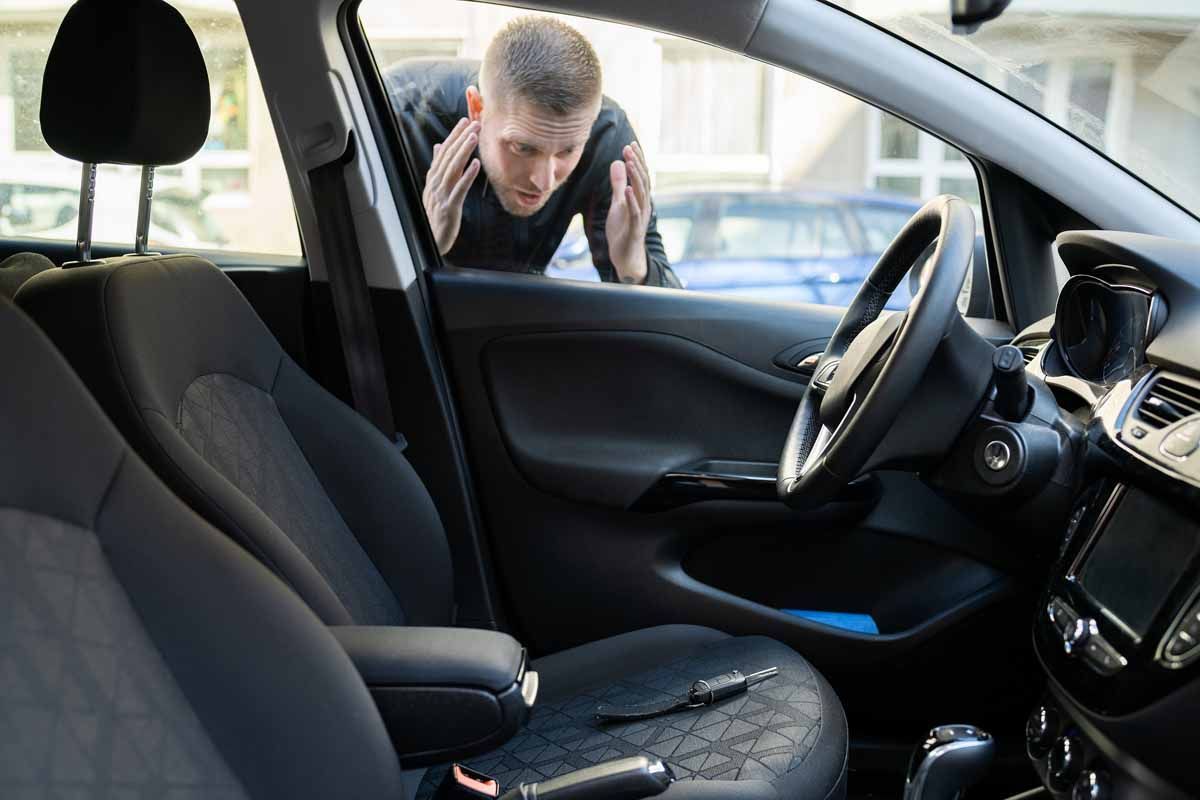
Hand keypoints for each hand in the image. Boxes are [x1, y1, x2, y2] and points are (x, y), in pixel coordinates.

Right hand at [423, 118, 480, 254]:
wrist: (432, 240)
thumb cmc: (436, 214)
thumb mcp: (436, 188)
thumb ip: (438, 167)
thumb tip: (439, 146)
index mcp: (433, 178)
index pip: (444, 152)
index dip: (455, 135)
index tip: (465, 121)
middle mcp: (436, 183)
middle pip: (449, 156)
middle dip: (462, 138)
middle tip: (475, 123)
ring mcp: (442, 195)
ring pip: (453, 168)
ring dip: (464, 151)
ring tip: (474, 136)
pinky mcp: (450, 207)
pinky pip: (460, 189)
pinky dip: (467, 175)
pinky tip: (476, 164)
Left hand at [605, 141, 651, 283]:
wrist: (625, 257)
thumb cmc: (622, 230)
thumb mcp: (617, 203)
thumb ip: (618, 184)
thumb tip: (617, 162)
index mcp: (639, 198)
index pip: (641, 175)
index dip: (637, 159)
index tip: (631, 144)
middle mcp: (643, 205)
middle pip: (643, 180)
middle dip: (637, 163)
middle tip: (629, 147)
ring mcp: (640, 217)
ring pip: (641, 193)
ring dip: (636, 177)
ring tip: (630, 161)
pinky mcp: (635, 228)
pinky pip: (635, 212)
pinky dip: (632, 201)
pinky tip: (627, 189)